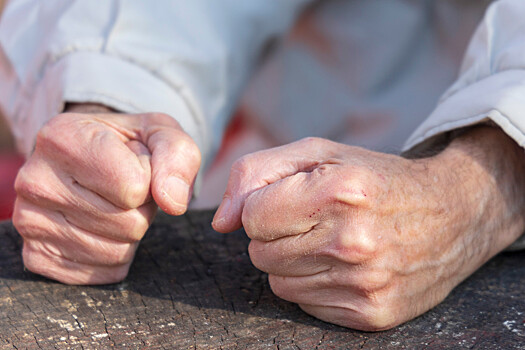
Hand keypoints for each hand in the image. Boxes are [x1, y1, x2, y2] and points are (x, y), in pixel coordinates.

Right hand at [13, 104, 200, 283]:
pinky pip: (102, 272)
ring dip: (131, 232)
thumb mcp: (160, 133)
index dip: (150, 179)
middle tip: (125, 188)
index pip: (135, 186)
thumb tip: (174, 203)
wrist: (86, 156)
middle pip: (130, 223)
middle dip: (142, 208)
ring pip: (117, 252)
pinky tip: (99, 226)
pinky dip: (115, 255)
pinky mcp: (36, 255)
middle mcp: (36, 180)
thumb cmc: (128, 145)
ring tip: (112, 204)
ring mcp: (30, 221)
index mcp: (63, 138)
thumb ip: (177, 156)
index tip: (135, 164)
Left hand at [213, 127, 524, 329]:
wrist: (453, 213)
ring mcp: (364, 282)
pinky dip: (315, 285)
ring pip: (278, 283)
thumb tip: (220, 223)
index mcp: (338, 191)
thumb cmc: (376, 177)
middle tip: (314, 221)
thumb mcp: (319, 153)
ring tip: (331, 241)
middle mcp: (352, 241)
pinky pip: (305, 305)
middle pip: (260, 253)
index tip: (290, 201)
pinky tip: (345, 265)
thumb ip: (256, 172)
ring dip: (294, 261)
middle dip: (276, 235)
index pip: (252, 217)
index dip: (264, 207)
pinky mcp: (372, 313)